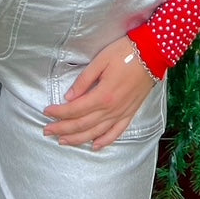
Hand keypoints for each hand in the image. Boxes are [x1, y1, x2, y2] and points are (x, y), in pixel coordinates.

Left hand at [42, 36, 158, 149]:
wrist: (152, 53)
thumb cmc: (125, 52)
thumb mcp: (101, 60)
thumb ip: (84, 80)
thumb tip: (69, 97)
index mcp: (102, 95)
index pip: (75, 109)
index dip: (59, 113)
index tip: (46, 112)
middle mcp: (111, 109)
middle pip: (82, 124)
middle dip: (62, 129)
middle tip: (47, 130)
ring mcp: (122, 113)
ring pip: (96, 133)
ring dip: (78, 139)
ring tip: (63, 141)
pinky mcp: (130, 113)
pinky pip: (116, 132)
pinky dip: (104, 141)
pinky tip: (94, 146)